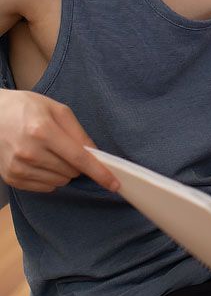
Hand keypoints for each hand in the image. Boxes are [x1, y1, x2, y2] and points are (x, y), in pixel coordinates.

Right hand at [0, 91, 118, 192]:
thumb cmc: (27, 108)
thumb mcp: (57, 110)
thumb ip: (78, 133)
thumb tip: (96, 154)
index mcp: (43, 131)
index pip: (79, 158)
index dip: (99, 172)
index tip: (114, 184)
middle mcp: (29, 152)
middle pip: (71, 172)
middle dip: (77, 164)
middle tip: (65, 147)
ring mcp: (18, 167)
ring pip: (60, 182)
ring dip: (64, 171)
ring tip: (50, 152)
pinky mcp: (12, 177)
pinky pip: (45, 187)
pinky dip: (51, 177)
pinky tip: (41, 161)